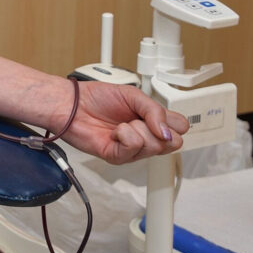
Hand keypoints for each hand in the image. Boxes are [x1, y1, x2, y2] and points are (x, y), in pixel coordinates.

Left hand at [58, 81, 189, 164]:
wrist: (71, 104)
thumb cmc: (97, 98)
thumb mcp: (133, 95)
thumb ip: (155, 111)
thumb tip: (167, 132)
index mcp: (152, 121)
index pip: (181, 129)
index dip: (172, 122)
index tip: (155, 114)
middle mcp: (145, 136)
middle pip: (175, 143)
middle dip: (159, 128)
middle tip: (140, 119)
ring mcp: (133, 149)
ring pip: (156, 146)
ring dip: (138, 129)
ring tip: (122, 124)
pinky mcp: (119, 156)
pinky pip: (135, 147)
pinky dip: (125, 135)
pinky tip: (114, 132)